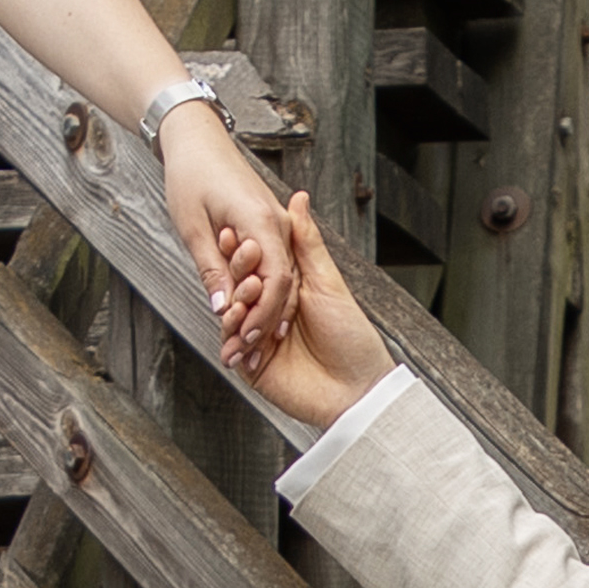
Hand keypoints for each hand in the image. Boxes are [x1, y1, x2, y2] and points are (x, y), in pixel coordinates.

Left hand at [159, 106, 290, 373]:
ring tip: (247, 343)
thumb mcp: (192, 228)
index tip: (245, 341)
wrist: (197, 139)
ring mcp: (278, 222)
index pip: (276, 280)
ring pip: (284, 276)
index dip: (262, 315)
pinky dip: (267, 290)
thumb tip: (221, 308)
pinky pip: (277, 263)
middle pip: (285, 283)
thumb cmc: (190, 177)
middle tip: (245, 354)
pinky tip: (252, 314)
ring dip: (267, 310)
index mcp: (260, 222)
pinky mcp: (272, 223)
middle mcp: (277, 222)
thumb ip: (211, 269)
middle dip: (265, 321)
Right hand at [235, 187, 397, 432]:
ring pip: (233, 318)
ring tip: (242, 296)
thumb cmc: (352, 337)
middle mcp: (269, 313)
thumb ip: (307, 242)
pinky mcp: (252, 367)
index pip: (258, 266)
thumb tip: (298, 198)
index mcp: (286, 290)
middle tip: (237, 258)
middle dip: (238, 274)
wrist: (358, 390)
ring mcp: (259, 340)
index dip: (246, 250)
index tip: (235, 231)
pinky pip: (233, 349)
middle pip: (242, 290)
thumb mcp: (328, 282)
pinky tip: (232, 327)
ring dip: (234, 304)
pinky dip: (231, 337)